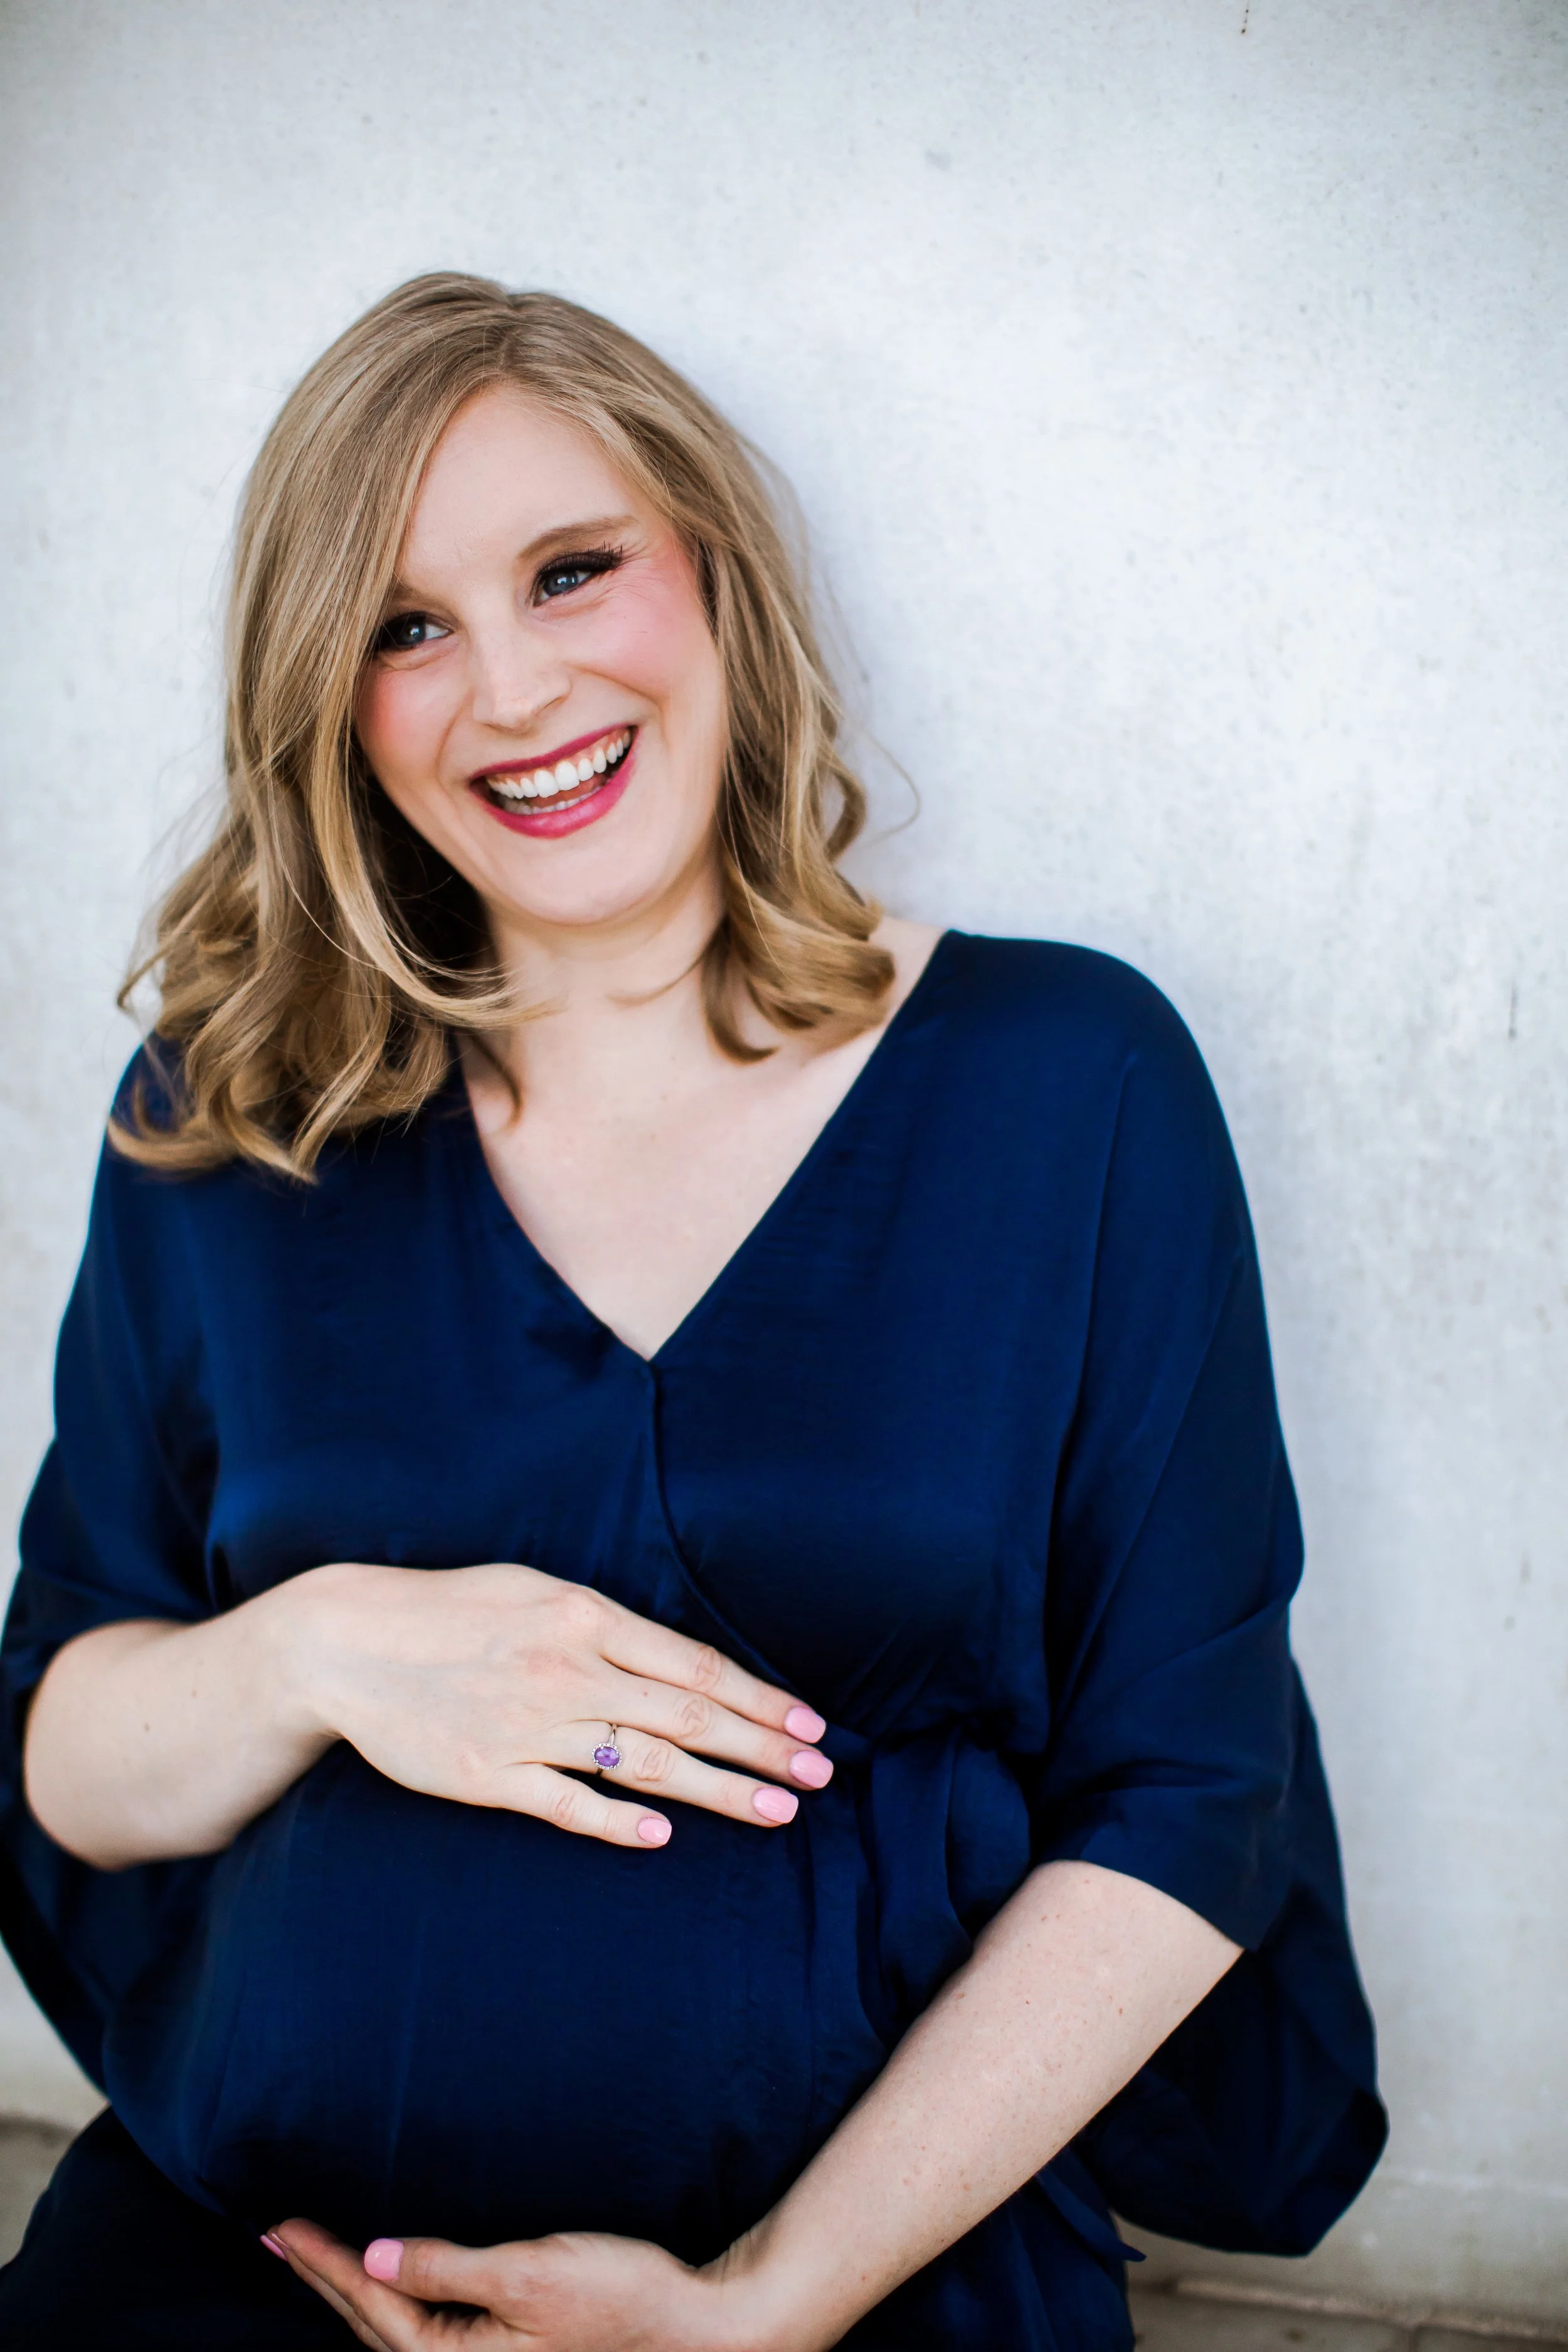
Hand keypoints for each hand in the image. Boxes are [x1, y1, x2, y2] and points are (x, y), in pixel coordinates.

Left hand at [265, 2220, 783, 2351]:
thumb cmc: (620, 2298)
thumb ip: (448, 2269)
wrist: (689, 2328)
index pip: (371, 2307)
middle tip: (278, 2237)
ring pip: (395, 2334)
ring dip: (352, 2295)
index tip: (282, 2227)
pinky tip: (386, 2286)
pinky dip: (392, 2305)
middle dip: (324, 2280)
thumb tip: (376, 2258)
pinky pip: (423, 2333)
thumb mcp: (531, 2273)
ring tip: (316, 2259)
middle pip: (372, 2327)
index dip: (324, 2263)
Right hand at [297, 1560, 830, 1848]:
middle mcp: (565, 1668)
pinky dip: (616, 1823)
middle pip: (685, 1714)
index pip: (695, 1663)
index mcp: (583, 1616)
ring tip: (775, 1812)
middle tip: (819, 1778)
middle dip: (761, 1748)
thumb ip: (605, 1626)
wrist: (347, 1641)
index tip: (810, 1727)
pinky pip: (565, 1803)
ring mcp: (525, 1724)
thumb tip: (682, 1664)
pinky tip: (662, 1838)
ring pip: (642, 1764)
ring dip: (715, 1791)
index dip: (759, 1698)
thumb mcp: (535, 1591)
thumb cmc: (453, 1610)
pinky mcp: (487, 1774)